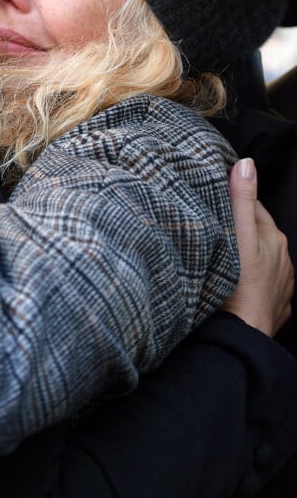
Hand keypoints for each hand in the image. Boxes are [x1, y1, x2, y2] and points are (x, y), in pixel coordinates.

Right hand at [221, 158, 293, 336]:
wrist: (242, 335)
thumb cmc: (236, 285)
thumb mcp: (236, 235)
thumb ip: (240, 199)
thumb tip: (247, 164)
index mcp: (272, 237)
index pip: (253, 207)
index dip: (233, 202)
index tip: (215, 201)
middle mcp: (283, 259)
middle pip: (258, 234)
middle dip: (241, 230)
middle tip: (215, 229)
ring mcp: (282, 285)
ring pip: (262, 261)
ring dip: (247, 258)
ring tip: (224, 258)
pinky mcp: (277, 307)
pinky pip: (265, 288)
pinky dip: (253, 283)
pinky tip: (237, 286)